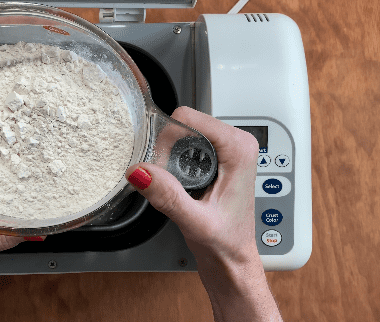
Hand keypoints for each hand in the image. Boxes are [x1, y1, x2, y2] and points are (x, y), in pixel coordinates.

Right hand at [126, 106, 259, 267]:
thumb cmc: (227, 243)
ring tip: (176, 186)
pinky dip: (172, 162)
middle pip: (183, 124)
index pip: (189, 119)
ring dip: (168, 157)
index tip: (161, 166)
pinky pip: (183, 146)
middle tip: (168, 181)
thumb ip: (168, 196)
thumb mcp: (194, 222)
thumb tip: (140, 171)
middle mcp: (235, 144)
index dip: (167, 139)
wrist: (233, 261)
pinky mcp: (214, 159)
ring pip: (181, 134)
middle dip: (166, 150)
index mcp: (239, 149)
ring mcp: (224, 150)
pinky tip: (178, 184)